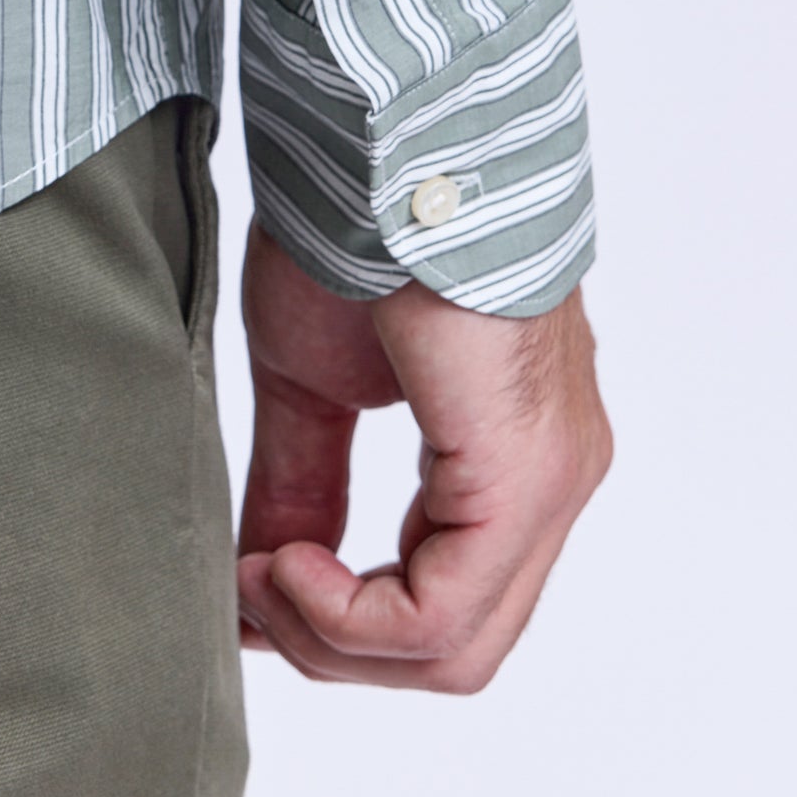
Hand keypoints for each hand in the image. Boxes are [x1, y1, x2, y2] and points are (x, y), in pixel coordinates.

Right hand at [234, 217, 611, 692]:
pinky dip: (349, 616)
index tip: (245, 581)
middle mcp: (550, 480)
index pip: (443, 606)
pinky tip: (288, 562)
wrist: (380, 148)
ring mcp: (550, 481)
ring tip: (260, 569)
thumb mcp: (313, 387)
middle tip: (248, 589)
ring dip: (331, 635)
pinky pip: (442, 614)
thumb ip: (303, 488)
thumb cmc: (355, 229)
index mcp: (510, 456)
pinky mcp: (522, 477)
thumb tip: (259, 592)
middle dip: (332, 643)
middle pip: (452, 648)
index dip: (336, 625)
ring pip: (452, 648)